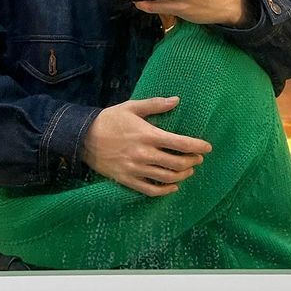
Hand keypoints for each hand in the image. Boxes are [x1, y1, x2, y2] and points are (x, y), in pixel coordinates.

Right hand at [81, 97, 211, 196]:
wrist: (83, 137)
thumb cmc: (109, 120)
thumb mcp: (131, 107)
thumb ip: (155, 105)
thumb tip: (176, 100)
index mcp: (147, 134)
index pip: (180, 143)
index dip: (197, 146)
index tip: (207, 148)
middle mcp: (144, 154)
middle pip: (176, 163)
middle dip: (192, 161)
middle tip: (198, 158)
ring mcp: (135, 169)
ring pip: (166, 178)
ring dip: (182, 175)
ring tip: (188, 170)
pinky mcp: (127, 179)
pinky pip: (150, 190)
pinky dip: (165, 191)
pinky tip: (173, 187)